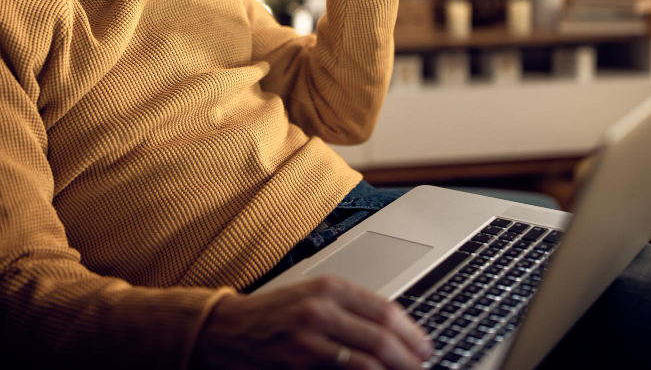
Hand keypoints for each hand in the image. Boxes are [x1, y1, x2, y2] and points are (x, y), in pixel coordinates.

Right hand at [193, 276, 431, 368]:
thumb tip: (393, 330)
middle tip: (423, 367)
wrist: (225, 330)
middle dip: (409, 359)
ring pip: (366, 363)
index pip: (385, 310)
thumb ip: (349, 308)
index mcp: (328, 288)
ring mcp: (308, 342)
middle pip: (381, 339)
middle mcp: (320, 311)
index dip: (412, 333)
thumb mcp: (311, 297)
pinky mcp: (297, 367)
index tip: (425, 347)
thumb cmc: (271, 314)